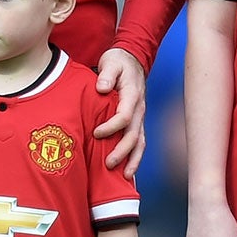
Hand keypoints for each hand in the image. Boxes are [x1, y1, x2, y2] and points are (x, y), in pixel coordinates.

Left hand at [93, 48, 147, 174]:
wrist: (132, 59)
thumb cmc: (119, 62)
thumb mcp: (112, 63)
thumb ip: (107, 75)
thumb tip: (101, 88)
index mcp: (132, 96)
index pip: (124, 117)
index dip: (111, 127)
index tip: (96, 133)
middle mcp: (139, 109)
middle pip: (134, 134)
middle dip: (122, 151)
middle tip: (108, 164)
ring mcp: (140, 117)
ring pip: (140, 142)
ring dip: (133, 159)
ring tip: (124, 176)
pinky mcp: (137, 121)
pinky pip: (139, 142)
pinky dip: (135, 157)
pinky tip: (128, 171)